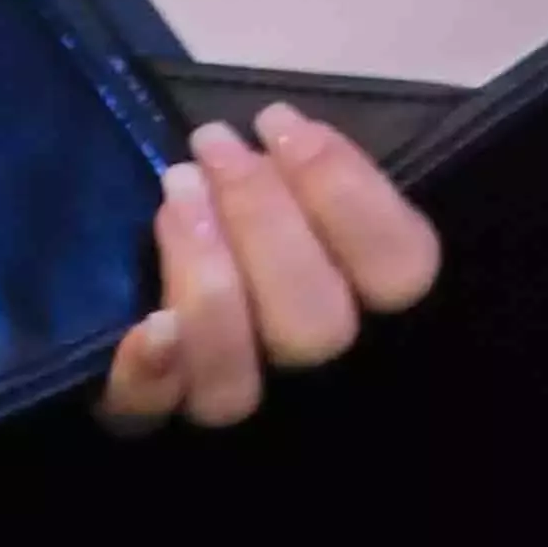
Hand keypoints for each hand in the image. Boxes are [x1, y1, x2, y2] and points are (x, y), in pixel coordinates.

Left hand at [94, 105, 438, 432]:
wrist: (164, 318)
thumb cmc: (255, 223)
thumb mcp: (301, 195)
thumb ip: (315, 181)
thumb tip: (286, 138)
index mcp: (373, 310)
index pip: (400, 269)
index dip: (343, 191)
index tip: (279, 124)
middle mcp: (318, 376)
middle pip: (315, 325)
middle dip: (260, 218)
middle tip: (214, 144)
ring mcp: (238, 409)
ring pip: (238, 383)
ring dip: (206, 275)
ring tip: (177, 187)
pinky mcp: (155, 422)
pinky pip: (153, 417)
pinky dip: (149, 373)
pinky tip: (147, 326)